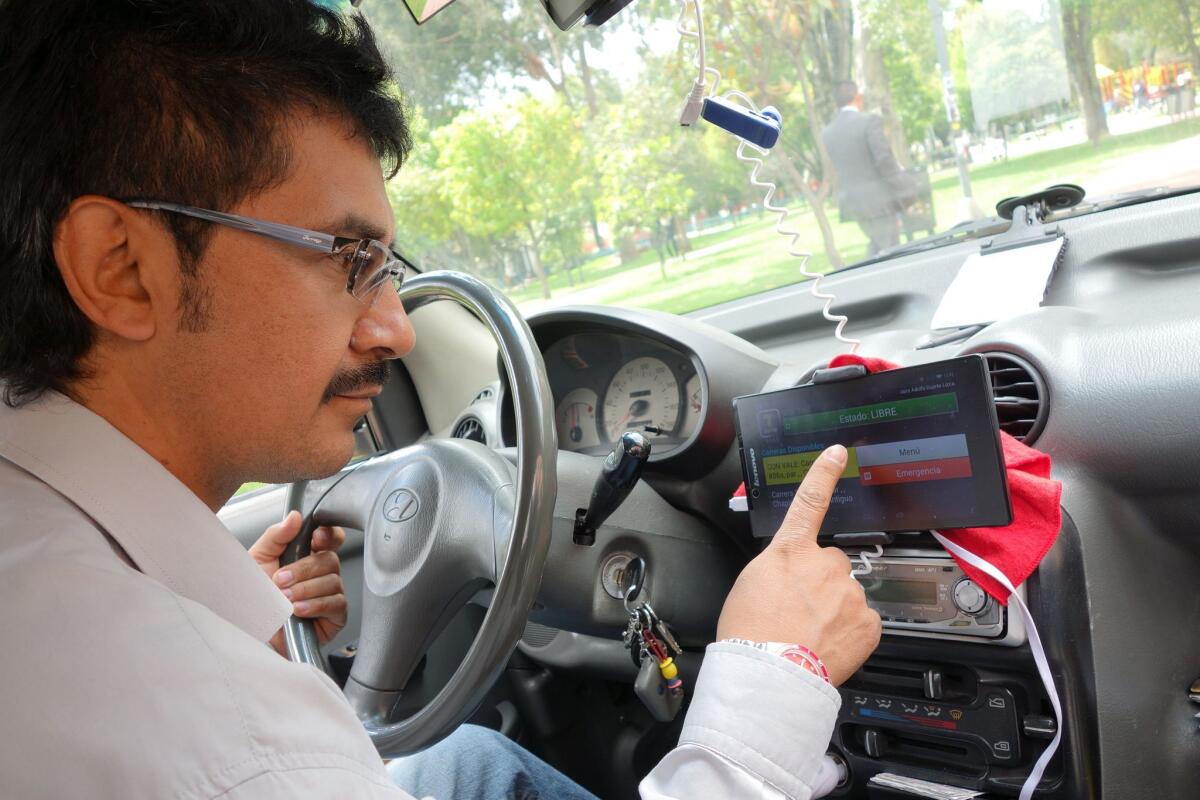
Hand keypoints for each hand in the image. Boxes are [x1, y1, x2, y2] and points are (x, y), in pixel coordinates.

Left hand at [249, 510, 347, 654]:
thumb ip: (276, 535)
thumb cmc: (253, 598)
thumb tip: (295, 516)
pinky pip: (336, 603)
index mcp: (307, 556)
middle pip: (330, 559)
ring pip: (333, 581)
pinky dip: (315, 604)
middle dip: (304, 569)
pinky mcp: (335, 616)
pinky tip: (298, 610)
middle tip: (281, 579)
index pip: (331, 538)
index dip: (328, 535)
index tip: (315, 538)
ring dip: (306, 589)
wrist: (251, 632)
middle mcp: (321, 574)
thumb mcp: (258, 559)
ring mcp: (330, 594)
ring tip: (284, 599)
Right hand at [717, 445, 881, 684]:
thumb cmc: (751, 633)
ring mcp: (850, 593)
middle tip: (797, 610)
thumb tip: (794, 573)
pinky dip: (848, 633)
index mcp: (791, 550)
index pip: (810, 500)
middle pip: (829, 564)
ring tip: (807, 634)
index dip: (824, 473)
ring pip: (845, 594)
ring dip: (832, 610)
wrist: (770, 675)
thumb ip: (779, 566)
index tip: (838, 453)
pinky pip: (861, 621)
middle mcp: (826, 564)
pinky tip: (826, 645)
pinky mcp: (869, 622)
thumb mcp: (751, 582)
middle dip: (820, 583)